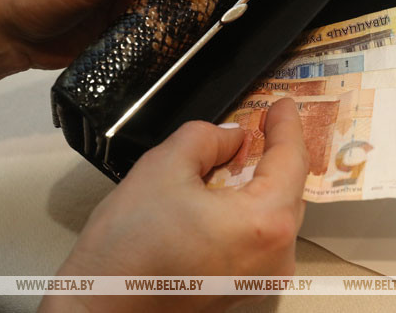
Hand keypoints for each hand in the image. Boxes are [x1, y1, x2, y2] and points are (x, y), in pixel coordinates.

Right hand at [40, 98, 308, 312]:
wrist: (102, 309)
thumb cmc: (130, 243)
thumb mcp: (164, 166)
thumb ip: (207, 138)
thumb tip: (233, 138)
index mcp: (266, 222)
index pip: (292, 161)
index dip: (289, 126)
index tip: (285, 103)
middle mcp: (277, 255)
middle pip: (289, 189)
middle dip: (276, 153)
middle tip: (263, 122)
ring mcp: (263, 277)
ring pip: (275, 214)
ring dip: (261, 182)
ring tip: (242, 153)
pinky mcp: (243, 288)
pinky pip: (260, 237)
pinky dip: (250, 209)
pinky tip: (228, 192)